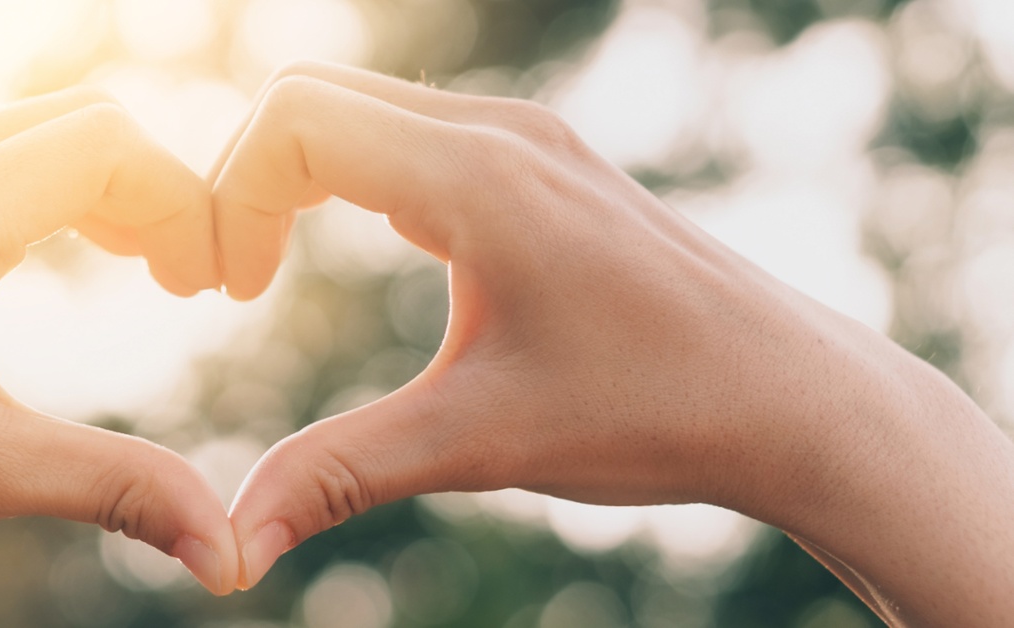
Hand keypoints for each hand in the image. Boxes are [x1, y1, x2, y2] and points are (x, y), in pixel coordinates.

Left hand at [0, 88, 239, 625]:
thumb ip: (118, 490)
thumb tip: (230, 553)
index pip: (107, 144)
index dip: (185, 202)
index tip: (212, 288)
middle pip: (80, 120)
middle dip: (156, 189)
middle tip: (192, 280)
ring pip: (32, 133)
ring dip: (107, 188)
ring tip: (152, 269)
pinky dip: (53, 193)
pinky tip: (77, 257)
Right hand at [214, 62, 1013, 625]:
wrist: (793, 396)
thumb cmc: (654, 410)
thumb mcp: (480, 442)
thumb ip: (340, 475)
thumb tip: (230, 549)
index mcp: (476, 177)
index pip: (294, 122)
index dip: (229, 198)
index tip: (229, 295)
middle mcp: (499, 132)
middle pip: (310, 96)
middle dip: (244, 179)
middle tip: (231, 282)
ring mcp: (526, 140)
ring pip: (360, 106)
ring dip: (295, 173)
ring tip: (267, 270)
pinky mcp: (543, 164)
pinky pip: (410, 131)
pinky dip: (351, 173)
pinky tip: (363, 249)